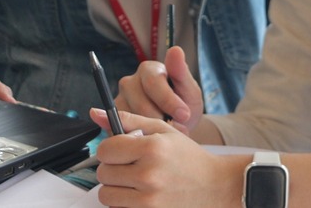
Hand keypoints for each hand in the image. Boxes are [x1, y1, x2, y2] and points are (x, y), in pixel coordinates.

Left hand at [91, 111, 244, 207]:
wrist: (214, 186)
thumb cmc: (187, 157)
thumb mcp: (162, 130)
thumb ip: (129, 120)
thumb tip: (96, 113)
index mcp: (152, 148)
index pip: (105, 150)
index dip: (111, 149)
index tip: (121, 151)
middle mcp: (149, 175)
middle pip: (103, 173)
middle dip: (114, 168)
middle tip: (132, 167)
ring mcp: (148, 201)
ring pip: (106, 195)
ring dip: (117, 189)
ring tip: (137, 183)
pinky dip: (124, 204)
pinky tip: (141, 197)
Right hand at [115, 46, 202, 132]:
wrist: (176, 126)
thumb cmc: (183, 104)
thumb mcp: (190, 91)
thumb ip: (182, 73)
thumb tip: (176, 49)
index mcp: (148, 70)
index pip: (153, 82)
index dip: (169, 101)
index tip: (184, 115)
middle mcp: (130, 82)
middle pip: (141, 104)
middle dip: (162, 120)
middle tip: (178, 129)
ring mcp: (119, 101)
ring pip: (132, 119)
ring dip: (152, 130)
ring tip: (168, 133)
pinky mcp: (114, 120)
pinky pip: (124, 131)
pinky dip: (141, 136)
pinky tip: (154, 136)